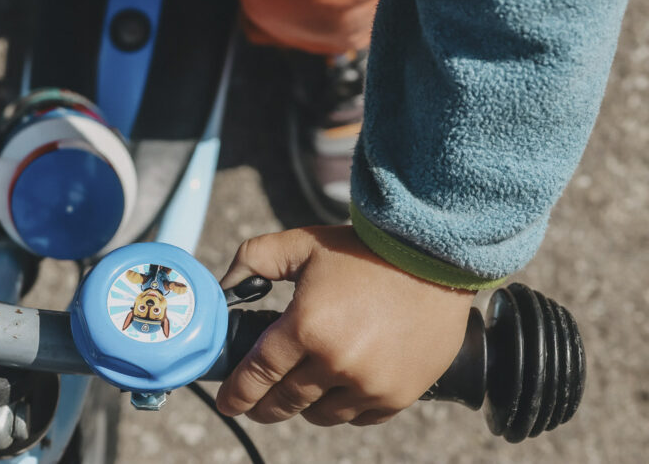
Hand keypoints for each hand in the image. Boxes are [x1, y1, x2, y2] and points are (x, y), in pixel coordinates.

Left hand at [216, 226, 473, 425]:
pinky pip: (359, 417)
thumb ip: (255, 260)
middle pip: (286, 401)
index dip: (238, 393)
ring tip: (299, 392)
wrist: (434, 258)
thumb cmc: (365, 250)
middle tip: (255, 404)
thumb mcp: (302, 244)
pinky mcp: (399, 394)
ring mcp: (370, 384)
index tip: (228, 403)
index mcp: (307, 327)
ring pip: (321, 414)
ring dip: (304, 406)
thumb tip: (225, 285)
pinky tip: (338, 391)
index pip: (259, 374)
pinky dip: (343, 408)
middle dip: (264, 406)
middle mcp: (336, 362)